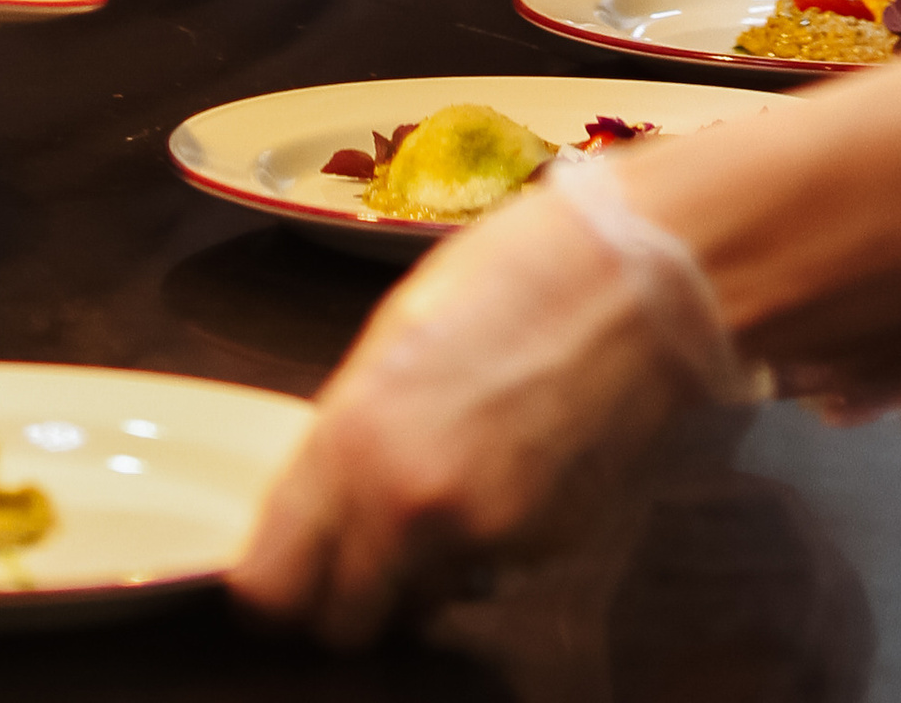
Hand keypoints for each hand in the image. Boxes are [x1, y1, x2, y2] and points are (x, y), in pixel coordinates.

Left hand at [231, 176, 696, 646]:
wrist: (632, 278)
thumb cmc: (510, 277)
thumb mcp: (394, 334)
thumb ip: (350, 428)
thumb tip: (321, 495)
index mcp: (355, 440)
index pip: (273, 583)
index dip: (268, 589)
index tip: (275, 576)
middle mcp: (412, 507)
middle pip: (342, 622)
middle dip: (339, 597)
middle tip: (349, 551)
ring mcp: (485, 538)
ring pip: (417, 603)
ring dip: (413, 574)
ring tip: (438, 490)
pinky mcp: (545, 549)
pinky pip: (485, 573)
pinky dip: (479, 548)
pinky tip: (499, 473)